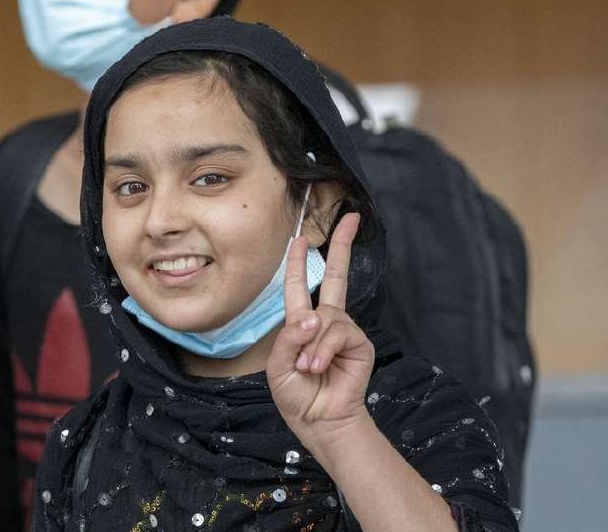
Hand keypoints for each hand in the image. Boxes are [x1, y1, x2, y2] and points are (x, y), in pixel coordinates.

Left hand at [266, 213, 375, 455]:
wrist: (318, 421)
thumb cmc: (296, 395)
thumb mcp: (278, 365)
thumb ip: (290, 338)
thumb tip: (312, 316)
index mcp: (301, 323)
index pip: (299, 285)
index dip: (298, 262)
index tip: (301, 238)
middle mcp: (325, 321)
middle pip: (335, 276)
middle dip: (342, 246)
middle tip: (351, 217)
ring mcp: (344, 331)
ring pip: (325, 318)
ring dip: (311, 345)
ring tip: (307, 368)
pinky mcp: (360, 343)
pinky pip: (338, 333)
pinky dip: (323, 350)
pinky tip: (318, 367)